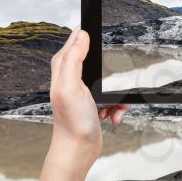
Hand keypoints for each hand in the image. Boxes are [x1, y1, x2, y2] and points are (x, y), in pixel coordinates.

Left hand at [33, 28, 128, 180]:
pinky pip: (114, 96)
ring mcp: (85, 90)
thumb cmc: (72, 122)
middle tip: (110, 87)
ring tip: (111, 108)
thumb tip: (82, 34)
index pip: (76, 39)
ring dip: (116, 95)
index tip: (102, 31)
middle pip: (100, 60)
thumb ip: (73, 59)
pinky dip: (117, 106)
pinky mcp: (95, 102)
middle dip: (111, 73)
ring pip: (111, 80)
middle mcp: (73, 76)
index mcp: (64, 67)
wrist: (79, 149)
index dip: (88, 34)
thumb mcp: (71, 86)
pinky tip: (112, 115)